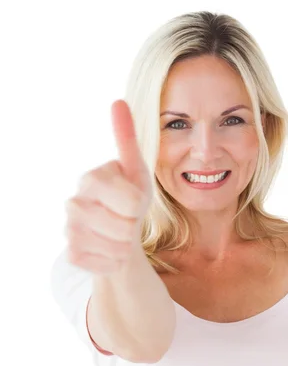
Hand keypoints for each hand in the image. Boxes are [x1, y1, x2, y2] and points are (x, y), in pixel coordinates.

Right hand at [64, 99, 153, 274]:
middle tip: (125, 220)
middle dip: (133, 227)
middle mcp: (74, 203)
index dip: (139, 206)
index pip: (131, 201)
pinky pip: (106, 264)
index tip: (133, 201)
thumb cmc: (129, 199)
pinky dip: (115, 261)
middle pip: (123, 227)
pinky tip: (109, 250)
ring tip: (119, 235)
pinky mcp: (72, 254)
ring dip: (126, 246)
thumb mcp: (135, 171)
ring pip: (115, 247)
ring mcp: (70, 230)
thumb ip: (127, 139)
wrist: (119, 232)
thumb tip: (118, 101)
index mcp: (91, 179)